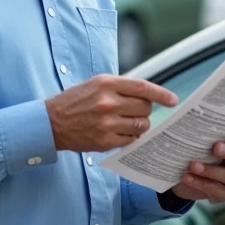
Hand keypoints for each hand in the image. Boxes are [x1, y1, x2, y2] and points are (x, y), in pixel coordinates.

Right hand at [45, 74, 177, 152]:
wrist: (51, 122)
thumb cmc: (75, 101)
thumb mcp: (96, 84)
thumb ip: (120, 87)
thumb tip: (147, 95)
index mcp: (107, 83)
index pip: (143, 88)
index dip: (161, 94)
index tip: (173, 100)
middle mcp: (108, 102)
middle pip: (145, 108)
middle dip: (146, 110)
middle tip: (136, 111)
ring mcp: (107, 123)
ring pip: (141, 126)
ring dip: (139, 125)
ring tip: (127, 123)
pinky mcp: (105, 141)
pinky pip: (130, 140)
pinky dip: (130, 137)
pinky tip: (120, 133)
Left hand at [168, 130, 224, 203]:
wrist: (180, 171)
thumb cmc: (195, 147)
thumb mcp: (201, 136)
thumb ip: (207, 127)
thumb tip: (192, 113)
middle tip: (216, 147)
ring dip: (211, 170)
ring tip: (193, 165)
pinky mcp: (223, 194)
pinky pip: (218, 191)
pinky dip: (202, 183)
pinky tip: (188, 177)